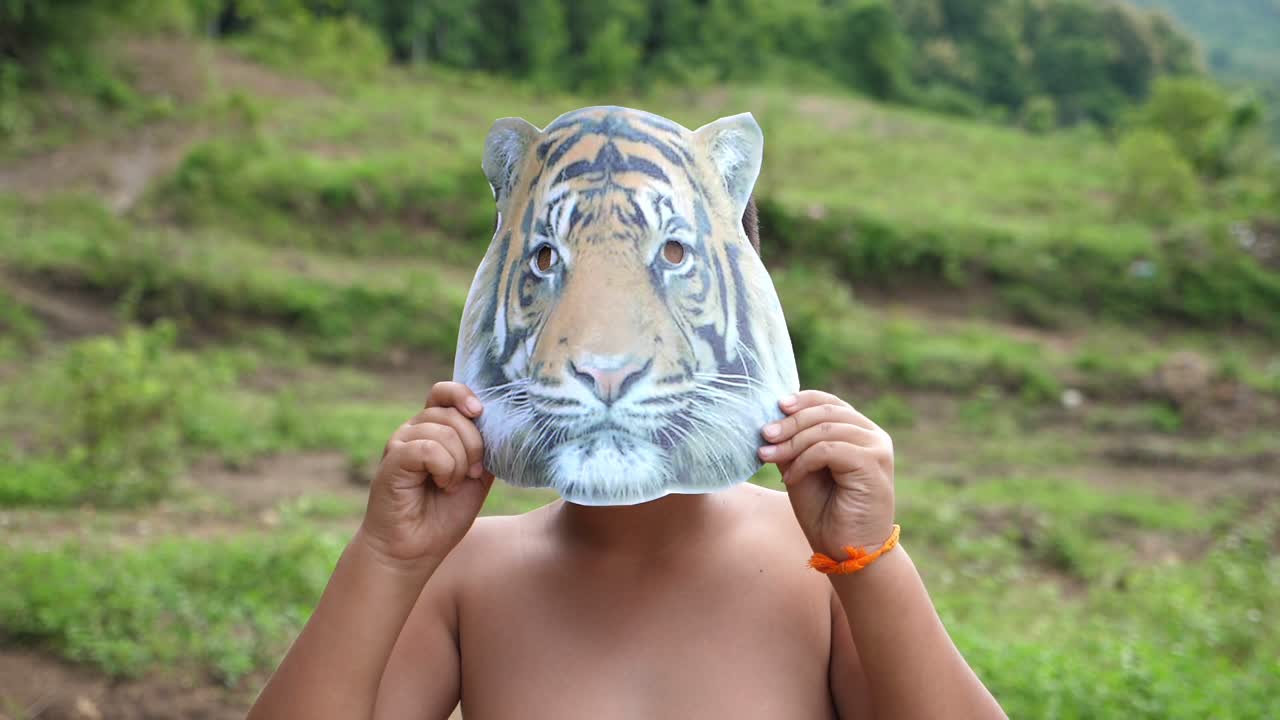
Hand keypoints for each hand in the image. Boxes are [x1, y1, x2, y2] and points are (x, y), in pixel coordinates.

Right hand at [359, 382, 493, 571]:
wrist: (413, 550)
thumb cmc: (442, 515)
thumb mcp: (477, 478)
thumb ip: (486, 449)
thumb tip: (502, 425)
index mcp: (433, 430)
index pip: (444, 392)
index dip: (463, 395)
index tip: (480, 413)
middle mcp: (414, 430)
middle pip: (453, 413)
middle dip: (474, 445)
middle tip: (472, 474)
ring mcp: (400, 443)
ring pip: (443, 431)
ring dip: (460, 464)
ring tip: (450, 486)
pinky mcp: (393, 459)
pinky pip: (429, 448)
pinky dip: (445, 469)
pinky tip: (441, 486)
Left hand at [758, 390, 894, 556]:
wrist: (848, 552)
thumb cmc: (826, 514)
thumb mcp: (802, 471)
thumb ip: (794, 444)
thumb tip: (772, 420)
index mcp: (860, 432)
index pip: (830, 403)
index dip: (802, 400)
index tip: (776, 407)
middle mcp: (873, 436)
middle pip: (826, 412)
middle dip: (790, 422)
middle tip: (764, 435)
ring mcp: (877, 449)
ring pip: (825, 429)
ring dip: (792, 442)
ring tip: (768, 457)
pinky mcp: (874, 464)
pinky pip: (829, 449)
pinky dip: (804, 461)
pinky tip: (791, 479)